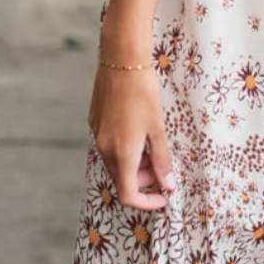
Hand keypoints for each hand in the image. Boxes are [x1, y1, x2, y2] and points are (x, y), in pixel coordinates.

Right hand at [88, 65, 176, 210]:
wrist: (122, 61)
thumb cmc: (144, 93)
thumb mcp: (158, 128)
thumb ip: (162, 160)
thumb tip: (168, 185)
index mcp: (122, 153)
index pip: (128, 195)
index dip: (147, 202)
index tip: (163, 196)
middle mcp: (105, 148)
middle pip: (123, 180)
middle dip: (144, 179)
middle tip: (162, 164)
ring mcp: (97, 135)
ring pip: (116, 163)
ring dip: (135, 163)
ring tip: (153, 143)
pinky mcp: (95, 123)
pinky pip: (110, 146)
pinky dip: (125, 148)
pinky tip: (139, 129)